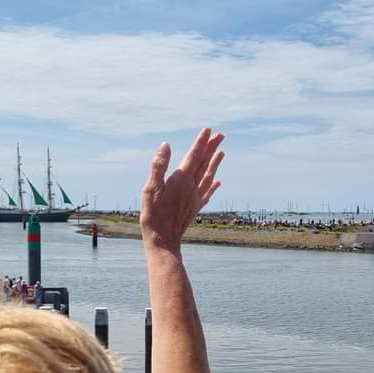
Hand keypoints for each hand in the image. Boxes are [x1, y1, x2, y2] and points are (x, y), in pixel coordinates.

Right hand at [141, 128, 224, 253]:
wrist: (163, 241)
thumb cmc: (153, 215)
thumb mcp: (150, 189)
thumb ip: (159, 166)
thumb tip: (166, 145)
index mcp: (181, 180)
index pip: (193, 156)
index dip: (201, 142)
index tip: (208, 130)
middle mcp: (192, 188)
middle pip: (204, 164)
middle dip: (212, 148)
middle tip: (220, 135)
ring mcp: (195, 199)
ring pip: (208, 177)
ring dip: (215, 164)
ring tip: (222, 152)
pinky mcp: (195, 209)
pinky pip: (207, 193)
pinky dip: (213, 185)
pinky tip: (218, 181)